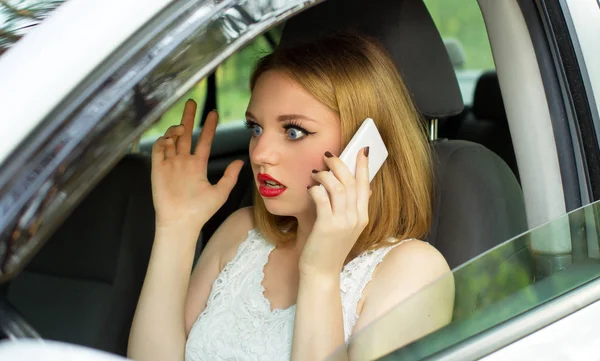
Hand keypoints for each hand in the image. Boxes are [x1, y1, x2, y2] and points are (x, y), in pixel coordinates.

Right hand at [151, 99, 243, 229]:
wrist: (182, 222)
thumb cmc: (200, 211)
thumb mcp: (220, 192)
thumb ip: (230, 176)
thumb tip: (240, 162)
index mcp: (197, 166)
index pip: (203, 141)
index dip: (208, 127)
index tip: (213, 113)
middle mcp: (183, 162)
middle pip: (185, 134)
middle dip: (188, 117)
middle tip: (191, 101)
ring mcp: (170, 164)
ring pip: (171, 139)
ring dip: (175, 130)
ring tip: (182, 128)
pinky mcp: (158, 169)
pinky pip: (158, 149)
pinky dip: (163, 141)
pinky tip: (171, 140)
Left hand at [300, 148, 370, 275]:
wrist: (321, 273)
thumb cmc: (330, 248)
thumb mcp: (347, 228)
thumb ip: (353, 208)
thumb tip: (362, 189)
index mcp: (362, 217)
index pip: (365, 185)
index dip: (364, 166)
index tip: (362, 150)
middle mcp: (356, 218)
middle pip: (351, 182)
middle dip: (340, 164)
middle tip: (328, 155)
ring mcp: (343, 222)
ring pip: (338, 187)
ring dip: (325, 175)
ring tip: (315, 172)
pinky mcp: (327, 226)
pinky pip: (322, 198)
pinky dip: (315, 189)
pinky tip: (310, 187)